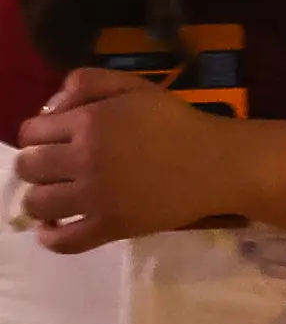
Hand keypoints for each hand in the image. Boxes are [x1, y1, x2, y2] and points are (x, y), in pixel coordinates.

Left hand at [16, 66, 242, 252]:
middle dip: (35, 166)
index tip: (54, 142)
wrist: (219, 163)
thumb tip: (49, 108)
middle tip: (56, 169)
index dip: (37, 136)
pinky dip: (51, 238)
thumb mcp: (135, 87)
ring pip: (37, 204)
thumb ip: (88, 82)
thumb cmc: (178, 123)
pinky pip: (65, 241)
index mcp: (90, 122)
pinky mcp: (113, 226)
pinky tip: (55, 229)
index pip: (30, 132)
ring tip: (59, 196)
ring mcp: (98, 196)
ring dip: (40, 200)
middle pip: (27, 168)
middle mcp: (86, 158)